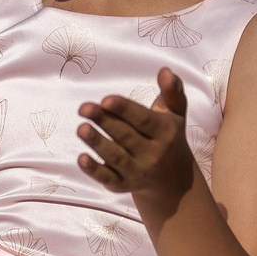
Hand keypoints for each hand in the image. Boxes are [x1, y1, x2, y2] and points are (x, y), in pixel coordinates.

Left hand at [78, 69, 197, 218]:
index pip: (143, 120)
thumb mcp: (175, 113)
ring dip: (97, 144)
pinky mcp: (123, 185)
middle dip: (105, 122)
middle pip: (126, 137)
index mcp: (165, 132)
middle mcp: (153, 154)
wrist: (173, 179)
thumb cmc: (168, 136)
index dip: (124, 110)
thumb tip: (165, 70)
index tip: (106, 99)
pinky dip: (94, 171)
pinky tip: (81, 158)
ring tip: (81, 129)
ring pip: (116, 157)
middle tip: (84, 108)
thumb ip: (171, 92)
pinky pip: (108, 178)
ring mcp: (138, 172)